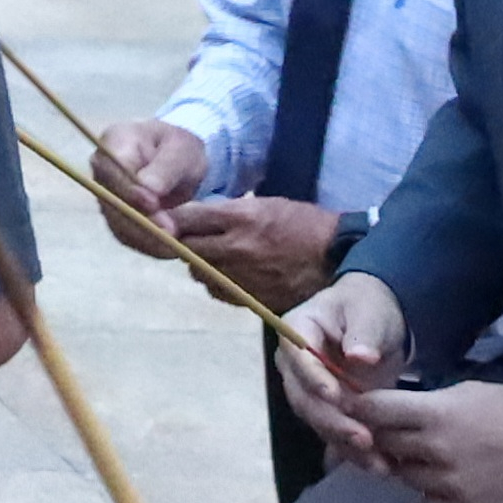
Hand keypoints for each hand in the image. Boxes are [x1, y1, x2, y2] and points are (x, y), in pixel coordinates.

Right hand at [91, 117, 212, 259]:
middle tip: (172, 231)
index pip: (112, 170)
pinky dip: (151, 246)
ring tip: (177, 244)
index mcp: (114, 145)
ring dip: (148, 238)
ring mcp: (107, 200)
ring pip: (119, 225)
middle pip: (112, 203)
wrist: (177, 162)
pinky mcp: (118, 222)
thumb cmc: (177, 149)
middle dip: (141, 220)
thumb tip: (148, 189)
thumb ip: (165, 167)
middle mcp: (102, 174)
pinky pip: (130, 238)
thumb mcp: (181, 149)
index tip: (153, 203)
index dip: (129, 190)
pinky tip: (172, 248)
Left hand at [168, 194, 353, 311]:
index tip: (163, 220)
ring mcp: (244, 276)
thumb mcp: (263, 205)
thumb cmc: (301, 223)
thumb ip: (224, 212)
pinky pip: (218, 292)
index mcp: (240, 217)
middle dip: (183, 243)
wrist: (338, 257)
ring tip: (212, 257)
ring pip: (199, 273)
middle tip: (188, 239)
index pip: (186, 219)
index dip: (171, 220)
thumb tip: (187, 217)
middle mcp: (237, 248)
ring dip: (199, 264)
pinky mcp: (253, 298)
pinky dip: (216, 283)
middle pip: (187, 249)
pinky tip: (227, 275)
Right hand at [277, 275, 408, 458]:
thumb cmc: (369, 308)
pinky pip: (334, 433)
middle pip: (302, 396)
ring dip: (343, 443)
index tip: (336, 396)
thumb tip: (360, 357)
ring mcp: (308, 389)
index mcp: (297, 330)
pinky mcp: (327, 409)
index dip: (313, 378)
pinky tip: (379, 465)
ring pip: (317, 420)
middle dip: (331, 420)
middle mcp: (295, 364)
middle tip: (363, 438)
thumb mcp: (370, 312)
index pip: (297, 356)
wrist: (374, 322)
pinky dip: (353, 452)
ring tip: (377, 462)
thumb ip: (365, 332)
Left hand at [356, 370, 502, 502]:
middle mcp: (434, 451)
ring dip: (410, 466)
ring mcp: (448, 485)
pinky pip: (429, 502)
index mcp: (435, 414)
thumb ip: (428, 404)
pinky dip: (433, 493)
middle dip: (385, 437)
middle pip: (383, 444)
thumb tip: (396, 411)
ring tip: (432, 458)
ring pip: (404, 476)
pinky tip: (453, 481)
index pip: (374, 410)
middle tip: (397, 433)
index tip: (355, 407)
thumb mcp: (468, 393)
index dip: (359, 408)